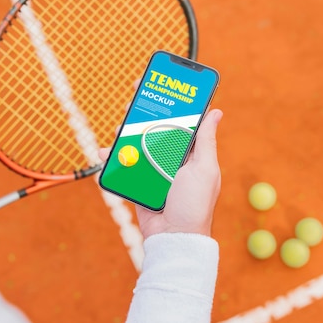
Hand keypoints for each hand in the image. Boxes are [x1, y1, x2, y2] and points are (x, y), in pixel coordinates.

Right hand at [98, 108, 222, 238]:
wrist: (173, 238)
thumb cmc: (194, 205)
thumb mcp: (204, 169)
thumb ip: (206, 140)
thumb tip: (216, 112)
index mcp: (191, 152)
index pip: (182, 120)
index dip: (173, 103)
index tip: (163, 84)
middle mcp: (172, 158)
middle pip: (156, 128)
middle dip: (144, 112)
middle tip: (135, 97)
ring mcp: (154, 169)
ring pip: (137, 143)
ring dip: (126, 132)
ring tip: (121, 126)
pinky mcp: (139, 181)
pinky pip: (124, 165)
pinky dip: (113, 158)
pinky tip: (105, 151)